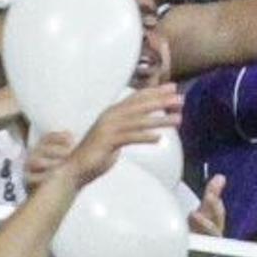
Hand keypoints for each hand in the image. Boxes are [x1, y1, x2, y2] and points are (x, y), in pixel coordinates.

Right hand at [48, 87, 182, 181]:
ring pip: (139, 121)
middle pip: (140, 105)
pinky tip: (159, 138)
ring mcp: (108, 128)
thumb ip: (128, 128)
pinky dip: (145, 137)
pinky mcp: (107, 142)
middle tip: (181, 99)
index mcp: (113, 112)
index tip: (173, 87)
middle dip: (162, 101)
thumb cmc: (96, 154)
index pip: (137, 98)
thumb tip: (145, 124)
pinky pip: (130, 137)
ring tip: (178, 119)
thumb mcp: (115, 136)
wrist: (75, 168)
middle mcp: (110, 116)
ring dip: (160, 119)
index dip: (155, 91)